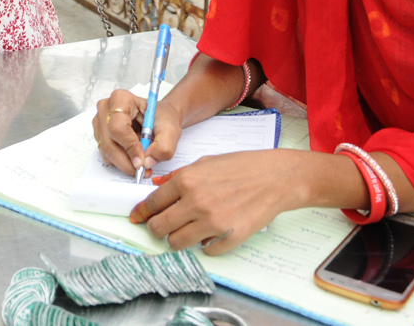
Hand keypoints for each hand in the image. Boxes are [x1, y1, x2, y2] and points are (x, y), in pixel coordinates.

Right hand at [93, 88, 181, 175]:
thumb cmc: (162, 118)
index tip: (142, 160)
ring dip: (125, 161)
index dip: (129, 146)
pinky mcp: (100, 135)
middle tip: (143, 170)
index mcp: (121, 99)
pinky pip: (106, 154)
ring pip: (106, 151)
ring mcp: (100, 122)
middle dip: (127, 160)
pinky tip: (134, 154)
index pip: (118, 127)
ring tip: (142, 158)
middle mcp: (105, 109)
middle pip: (109, 142)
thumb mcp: (170, 130)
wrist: (160, 118)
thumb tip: (147, 162)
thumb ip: (164, 147)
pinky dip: (121, 160)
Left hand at [129, 148, 296, 253]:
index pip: (152, 204)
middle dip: (157, 229)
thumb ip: (180, 178)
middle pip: (160, 228)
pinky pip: (206, 250)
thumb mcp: (204, 163)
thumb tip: (159, 190)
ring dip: (178, 239)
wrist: (274, 177)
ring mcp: (212, 222)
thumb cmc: (241, 166)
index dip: (143, 213)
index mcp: (186, 181)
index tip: (138, 218)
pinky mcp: (229, 237)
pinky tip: (212, 233)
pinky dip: (206, 245)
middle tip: (162, 228)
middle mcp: (195, 202)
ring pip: (177, 243)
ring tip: (186, 232)